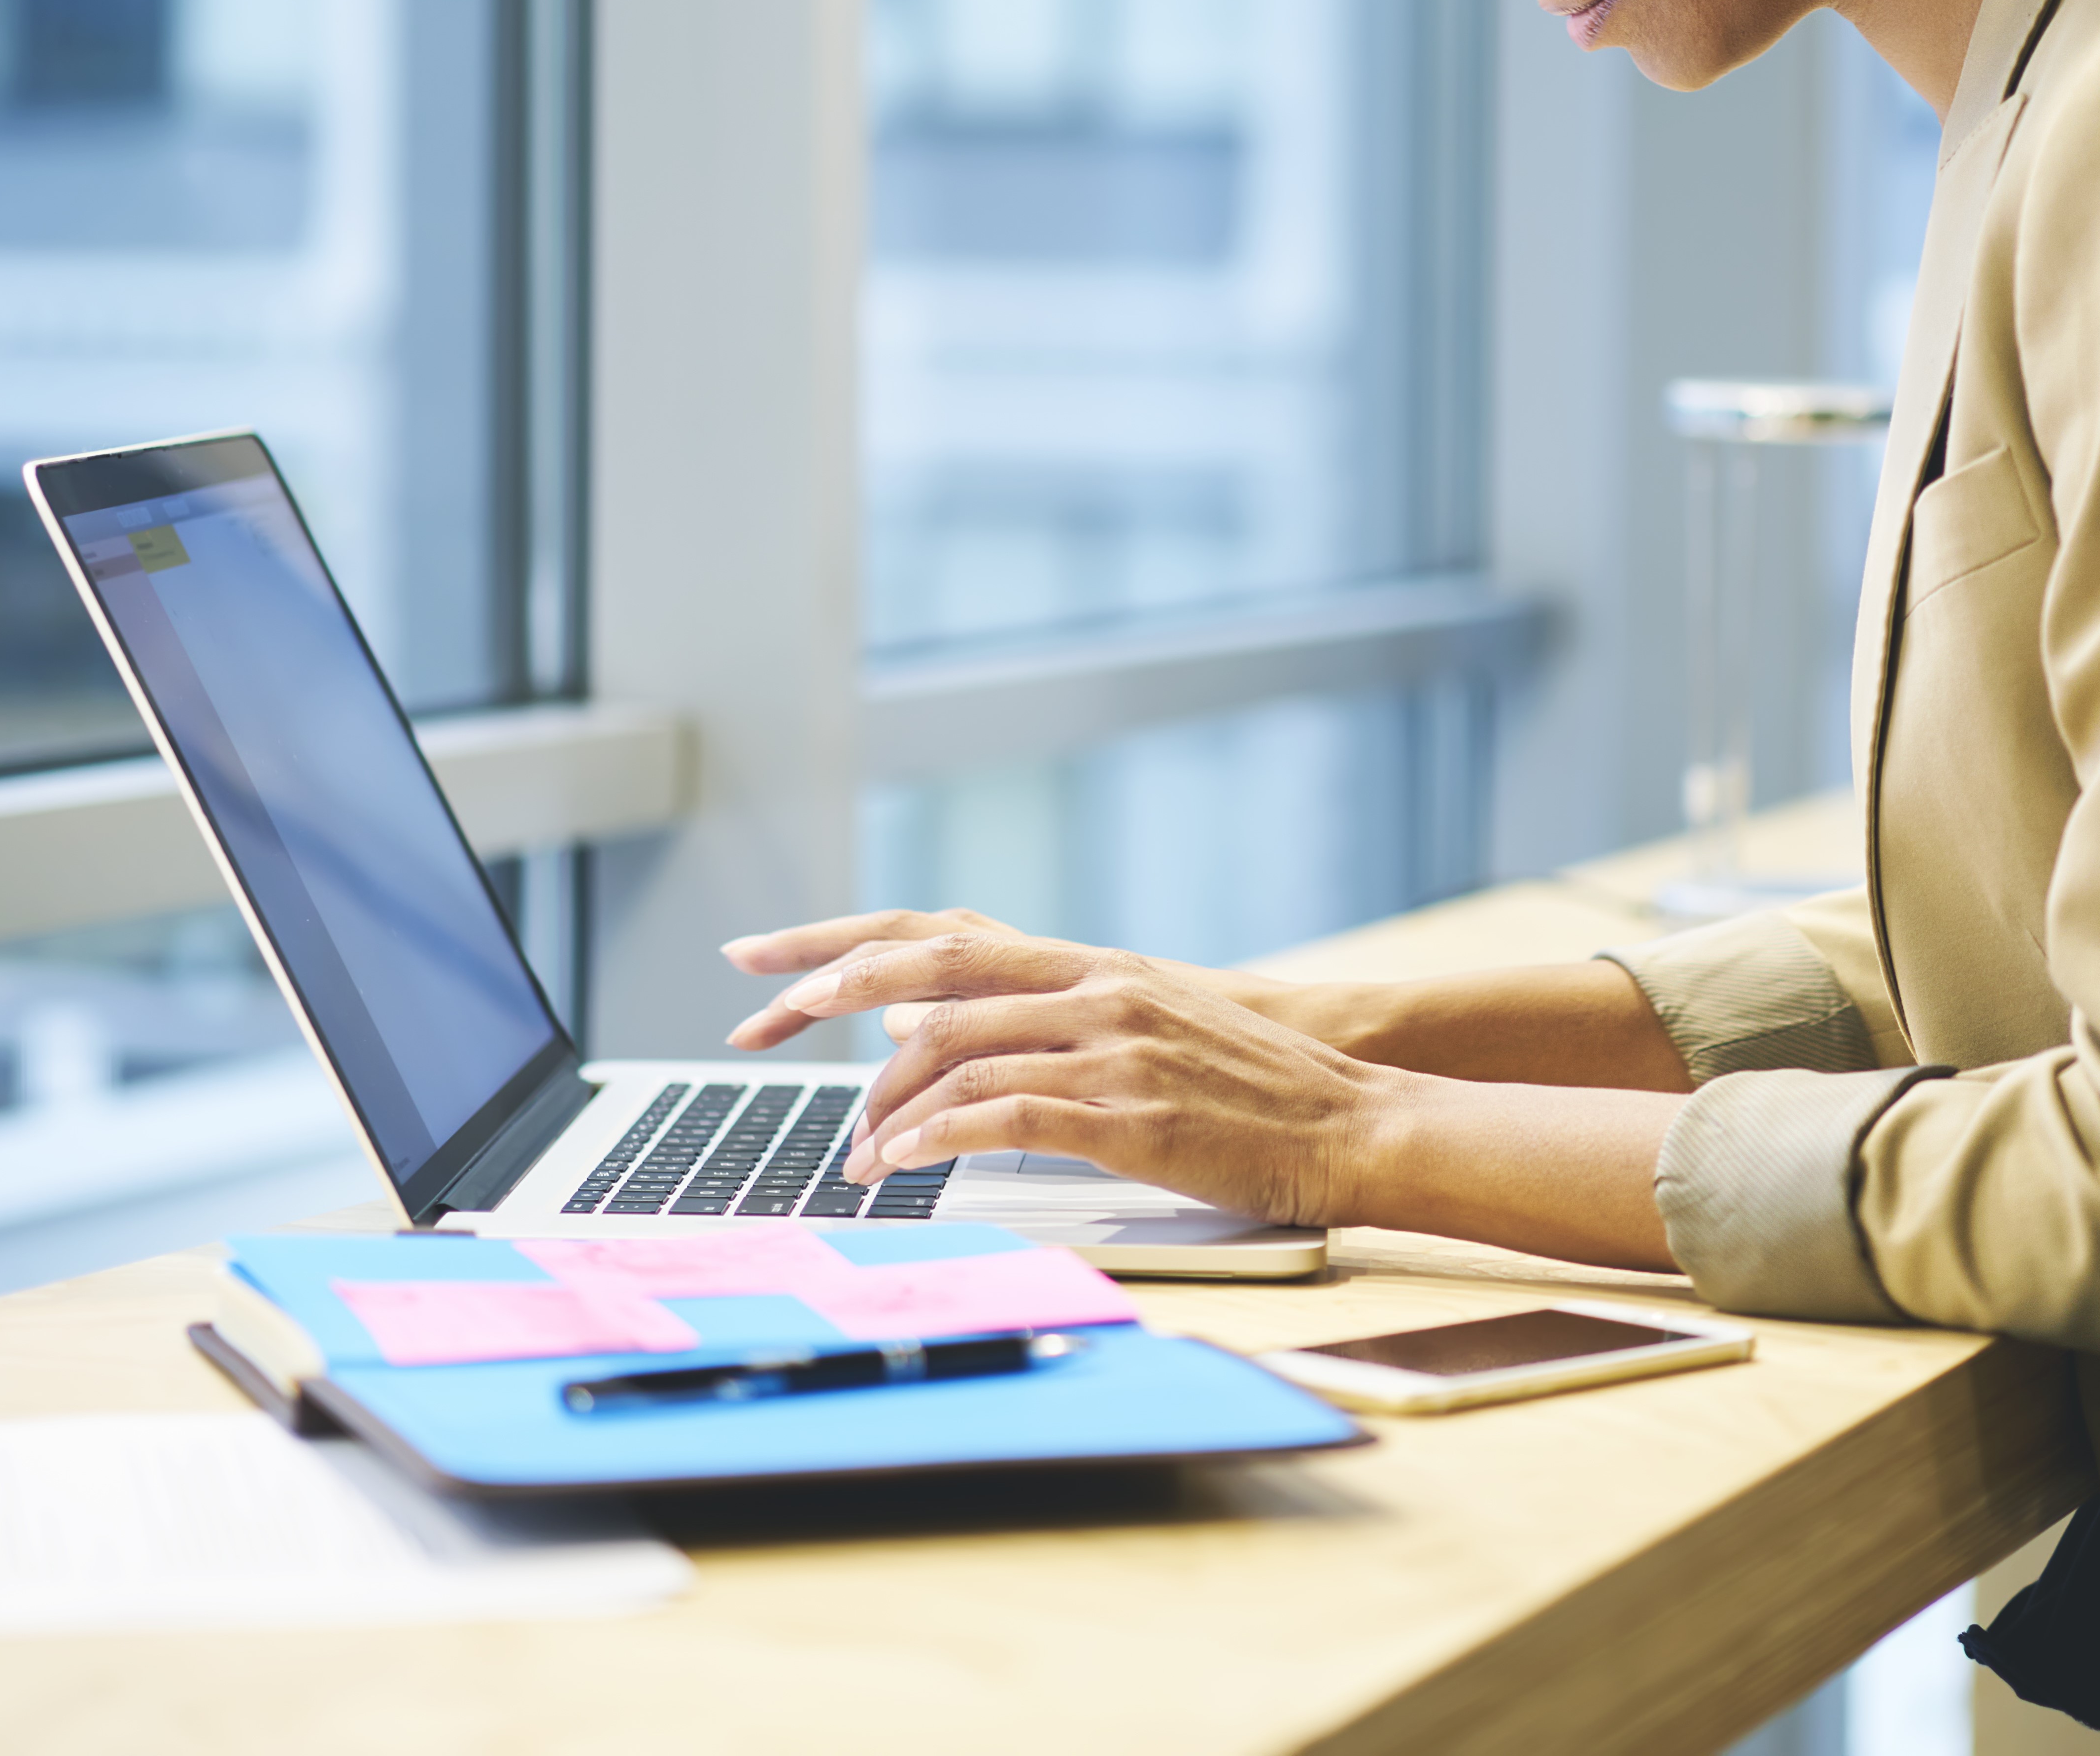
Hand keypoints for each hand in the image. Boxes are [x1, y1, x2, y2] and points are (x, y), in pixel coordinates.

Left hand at [725, 924, 1395, 1229]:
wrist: (1348, 1115)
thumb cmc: (1248, 1086)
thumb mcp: (1141, 1027)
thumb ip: (1039, 1019)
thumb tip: (920, 1026)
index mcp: (1094, 966)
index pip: (943, 935)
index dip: (844, 941)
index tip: (764, 955)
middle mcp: (1094, 989)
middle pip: (929, 976)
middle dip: (823, 994)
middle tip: (751, 1025)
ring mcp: (1111, 1047)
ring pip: (955, 1053)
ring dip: (883, 1107)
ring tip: (852, 1155)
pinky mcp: (1126, 1114)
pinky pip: (1000, 1117)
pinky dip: (934, 1139)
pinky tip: (900, 1163)